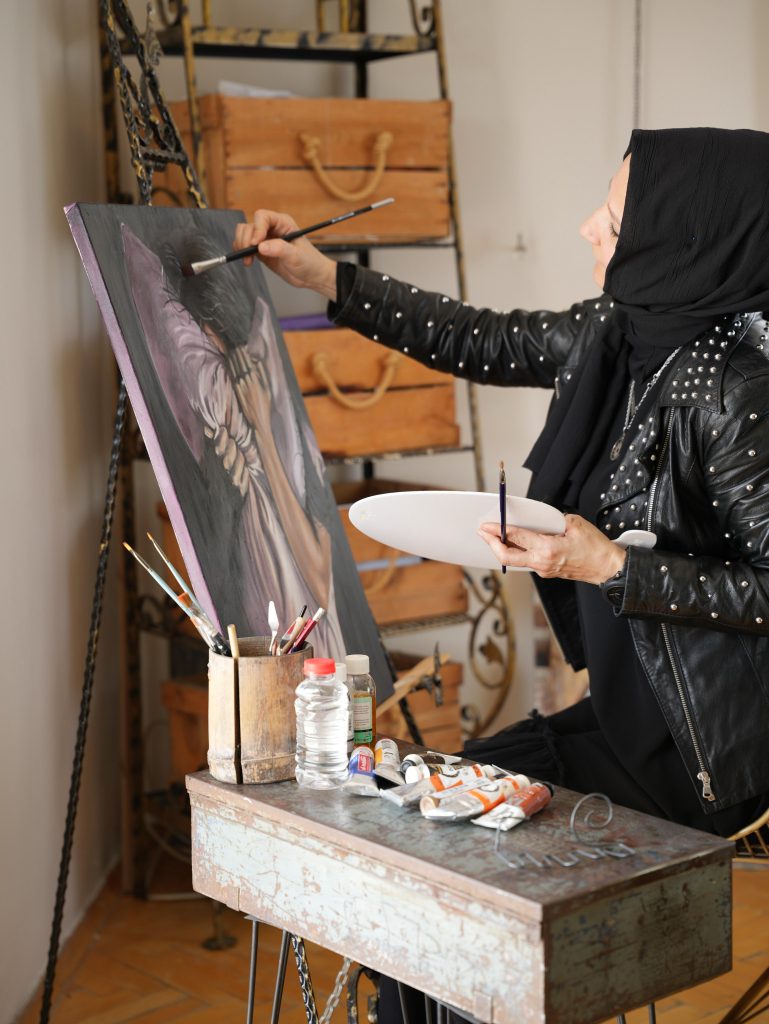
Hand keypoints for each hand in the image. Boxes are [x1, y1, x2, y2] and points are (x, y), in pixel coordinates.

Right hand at [233, 209, 337, 299]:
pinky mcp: (262, 251)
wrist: (312, 276)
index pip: (262, 217)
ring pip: (245, 234)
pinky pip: (246, 246)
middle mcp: (273, 228)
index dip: (256, 229)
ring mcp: (266, 239)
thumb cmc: (310, 263)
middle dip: (246, 239)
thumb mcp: (296, 256)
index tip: (256, 244)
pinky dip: (243, 252)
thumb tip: (261, 246)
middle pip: (250, 225)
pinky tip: (249, 262)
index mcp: (283, 223)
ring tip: (248, 260)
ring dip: (242, 245)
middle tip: (249, 254)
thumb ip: (279, 249)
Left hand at [478, 513, 626, 584]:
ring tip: (493, 537)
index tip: (487, 525)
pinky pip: (526, 562)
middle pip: (507, 556)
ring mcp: (543, 570)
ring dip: (502, 549)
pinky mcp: (547, 572)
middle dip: (491, 544)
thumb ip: (555, 521)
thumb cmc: (595, 548)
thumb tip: (541, 522)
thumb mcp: (575, 524)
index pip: (516, 538)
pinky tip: (512, 544)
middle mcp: (542, 562)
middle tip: (482, 532)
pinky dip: (516, 552)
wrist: (607, 568)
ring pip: (515, 560)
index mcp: (548, 549)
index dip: (498, 530)